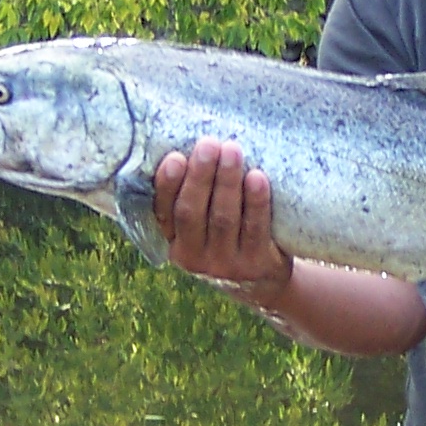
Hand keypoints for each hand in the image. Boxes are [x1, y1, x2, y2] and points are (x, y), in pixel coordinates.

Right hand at [152, 139, 294, 302]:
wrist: (261, 283)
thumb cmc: (226, 240)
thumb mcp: (201, 230)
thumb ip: (193, 198)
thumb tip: (188, 141)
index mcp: (174, 243)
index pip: (164, 212)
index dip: (167, 185)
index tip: (175, 157)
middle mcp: (194, 257)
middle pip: (192, 213)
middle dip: (201, 176)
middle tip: (209, 144)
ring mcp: (225, 264)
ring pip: (223, 218)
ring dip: (227, 181)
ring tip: (232, 150)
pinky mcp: (256, 265)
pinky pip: (255, 229)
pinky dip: (256, 202)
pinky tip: (257, 178)